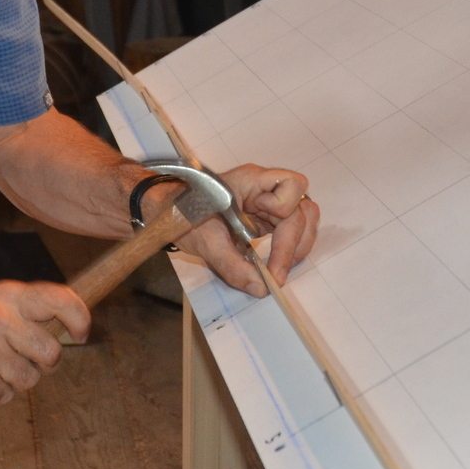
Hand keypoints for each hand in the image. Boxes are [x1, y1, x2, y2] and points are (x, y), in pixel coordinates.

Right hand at [0, 279, 90, 404]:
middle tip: (27, 359)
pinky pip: (5, 395)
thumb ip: (29, 311)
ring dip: (17, 380)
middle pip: (51, 353)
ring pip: (30, 379)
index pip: (61, 300)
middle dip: (44, 363)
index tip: (82, 334)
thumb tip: (73, 325)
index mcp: (9, 295)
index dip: (80, 319)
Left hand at [170, 164, 319, 296]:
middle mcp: (266, 187)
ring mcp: (268, 202)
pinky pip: (291, 229)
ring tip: (279, 269)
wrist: (166, 212)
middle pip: (304, 207)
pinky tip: (276, 264)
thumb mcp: (205, 241)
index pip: (292, 186)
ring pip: (304, 218)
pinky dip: (289, 248)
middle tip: (277, 274)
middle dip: (295, 242)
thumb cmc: (182, 214)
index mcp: (252, 180)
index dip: (286, 216)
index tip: (265, 246)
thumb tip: (262, 289)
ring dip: (298, 245)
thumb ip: (232, 266)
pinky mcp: (267, 217)